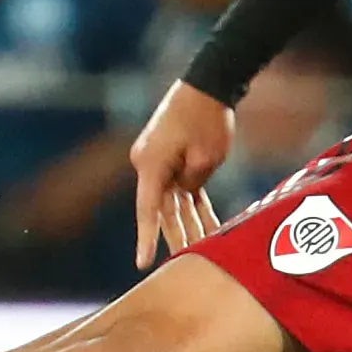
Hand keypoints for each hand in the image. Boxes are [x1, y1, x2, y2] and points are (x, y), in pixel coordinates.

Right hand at [131, 81, 233, 266]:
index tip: (142, 265)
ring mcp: (160, 163)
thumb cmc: (208, 118)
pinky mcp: (175, 160)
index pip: (147, 210)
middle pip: (162, 210)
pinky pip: (184, 191)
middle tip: (188, 268)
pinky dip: (196, 208)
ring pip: (175, 202)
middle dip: (177, 238)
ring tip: (204, 255)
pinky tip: (210, 230)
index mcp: (151, 165)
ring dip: (190, 225)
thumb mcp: (207, 157)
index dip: (146, 239)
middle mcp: (149, 165)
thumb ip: (192, 183)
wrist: (209, 83)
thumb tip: (185, 193)